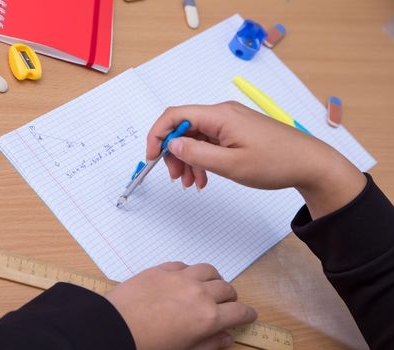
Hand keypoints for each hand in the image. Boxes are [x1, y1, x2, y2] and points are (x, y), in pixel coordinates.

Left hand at [105, 262, 256, 349]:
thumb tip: (226, 336)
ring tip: (210, 287)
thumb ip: (209, 343)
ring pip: (209, 270)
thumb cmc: (147, 345)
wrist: (114, 327)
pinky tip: (185, 279)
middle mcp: (199, 292)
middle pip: (227, 288)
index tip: (249, 314)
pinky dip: (190, 271)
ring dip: (214, 279)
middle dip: (231, 298)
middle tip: (227, 305)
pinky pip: (184, 264)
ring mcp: (180, 277)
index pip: (239, 311)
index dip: (247, 314)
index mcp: (208, 317)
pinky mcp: (162, 269)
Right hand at [146, 102, 366, 218]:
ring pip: (197, 138)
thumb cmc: (275, 163)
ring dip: (189, 160)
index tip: (151, 157)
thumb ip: (196, 154)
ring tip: (193, 183)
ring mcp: (230, 122)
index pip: (175, 115)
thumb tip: (171, 145)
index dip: (157, 135)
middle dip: (174, 153)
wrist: (310, 164)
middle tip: (177, 178)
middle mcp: (223, 113)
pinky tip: (205, 178)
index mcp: (220, 115)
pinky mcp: (237, 131)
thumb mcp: (231, 164)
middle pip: (184, 127)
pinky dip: (203, 159)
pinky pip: (211, 142)